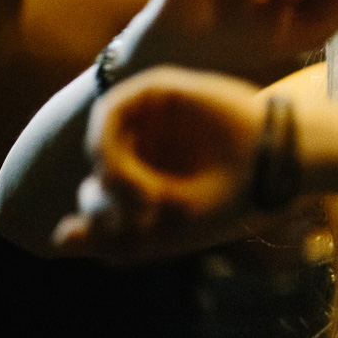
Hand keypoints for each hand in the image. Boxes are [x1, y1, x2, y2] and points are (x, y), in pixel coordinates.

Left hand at [54, 67, 266, 261]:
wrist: (280, 165)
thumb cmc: (236, 196)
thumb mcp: (170, 229)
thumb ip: (115, 236)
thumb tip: (58, 238)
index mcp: (150, 179)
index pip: (98, 202)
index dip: (94, 228)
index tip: (120, 248)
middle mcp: (144, 147)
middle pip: (92, 184)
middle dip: (107, 212)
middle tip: (147, 223)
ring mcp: (149, 119)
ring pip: (96, 150)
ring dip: (111, 184)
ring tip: (147, 203)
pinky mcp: (157, 90)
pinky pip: (108, 116)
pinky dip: (110, 152)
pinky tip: (135, 182)